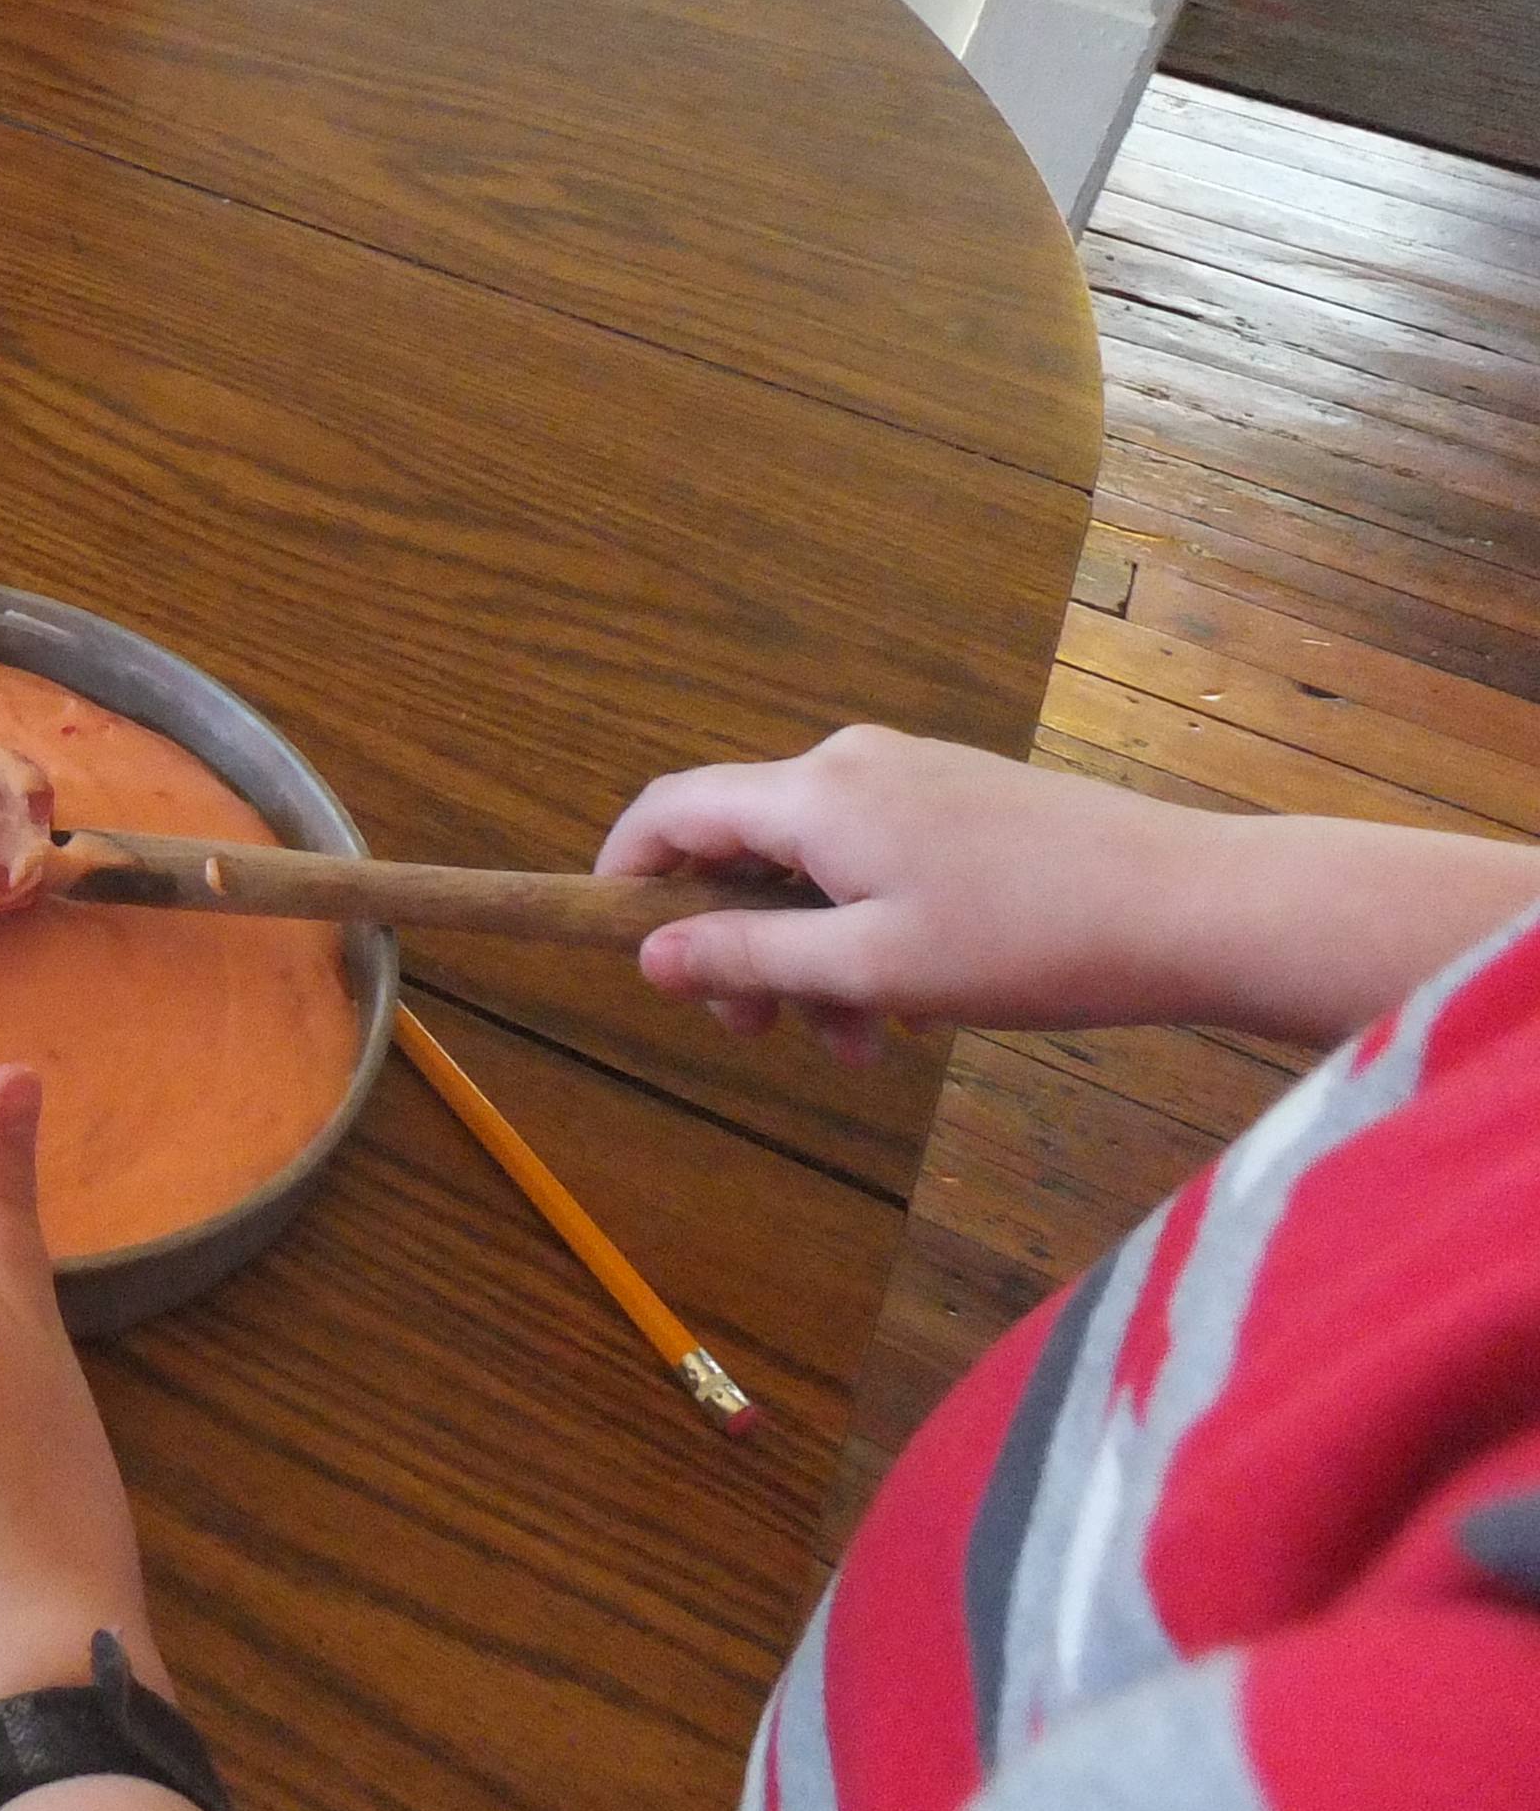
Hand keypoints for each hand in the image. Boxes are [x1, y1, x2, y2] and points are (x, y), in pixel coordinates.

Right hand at [597, 730, 1186, 1060]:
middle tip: (763, 1036)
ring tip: (862, 1047)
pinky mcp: (961, 797)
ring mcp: (911, 774)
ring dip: (810, 952)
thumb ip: (752, 956)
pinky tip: (915, 1002)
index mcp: (815, 794)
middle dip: (735, 940)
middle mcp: (850, 763)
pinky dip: (861, 927)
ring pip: (812, 863)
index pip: (672, 810)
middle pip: (742, 843)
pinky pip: (870, 857)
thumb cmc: (1028, 941)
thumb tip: (648, 955)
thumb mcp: (874, 970)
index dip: (625, 872)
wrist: (1192, 905)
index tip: (618, 947)